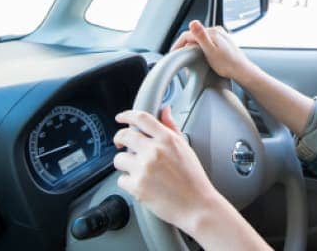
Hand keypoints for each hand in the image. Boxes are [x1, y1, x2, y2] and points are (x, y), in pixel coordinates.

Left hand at [113, 108, 224, 234]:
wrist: (197, 206)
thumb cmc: (193, 179)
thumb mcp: (185, 147)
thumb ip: (171, 127)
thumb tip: (164, 110)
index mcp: (167, 139)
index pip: (141, 118)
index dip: (127, 115)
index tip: (121, 118)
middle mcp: (154, 151)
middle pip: (124, 135)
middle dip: (119, 139)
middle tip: (121, 144)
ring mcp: (144, 168)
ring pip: (119, 159)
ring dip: (125, 164)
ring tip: (139, 171)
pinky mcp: (137, 186)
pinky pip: (121, 180)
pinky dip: (128, 183)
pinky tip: (142, 185)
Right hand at [171, 20, 257, 81]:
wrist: (242, 71)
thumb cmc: (228, 64)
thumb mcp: (211, 51)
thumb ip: (201, 37)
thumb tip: (193, 22)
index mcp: (212, 32)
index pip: (188, 35)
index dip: (177, 44)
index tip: (172, 53)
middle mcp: (216, 31)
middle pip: (193, 36)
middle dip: (184, 45)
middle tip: (177, 56)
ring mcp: (220, 36)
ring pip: (200, 38)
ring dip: (192, 46)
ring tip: (186, 56)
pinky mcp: (222, 41)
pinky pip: (206, 41)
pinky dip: (200, 47)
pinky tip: (199, 55)